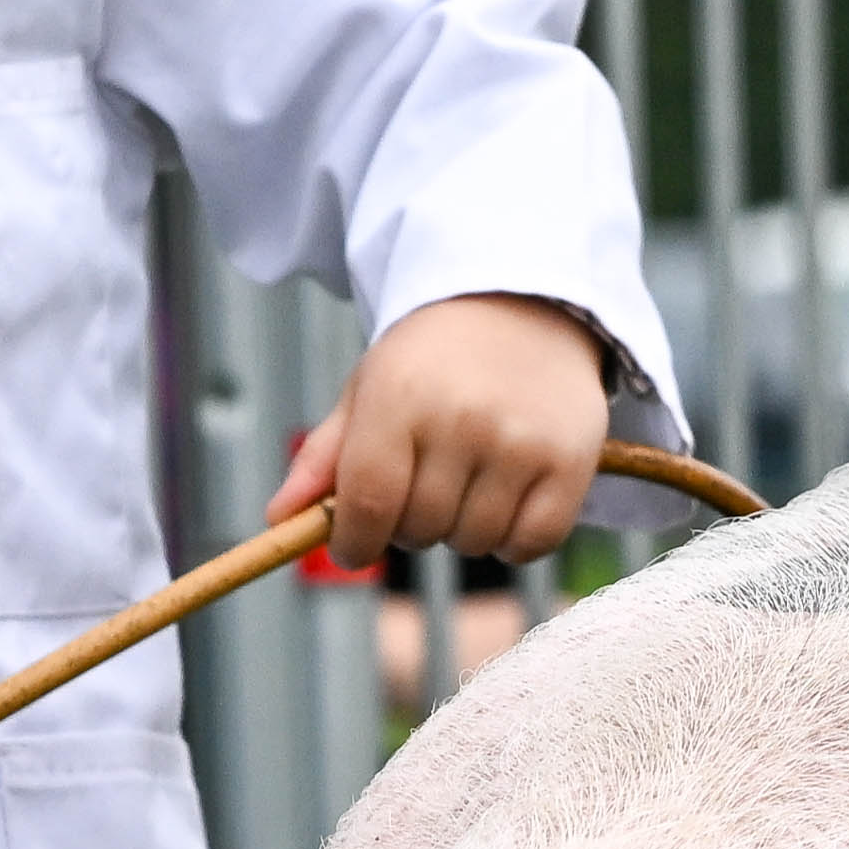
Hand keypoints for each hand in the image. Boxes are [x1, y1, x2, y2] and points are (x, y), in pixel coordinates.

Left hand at [272, 294, 611, 565]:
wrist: (525, 303)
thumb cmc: (434, 357)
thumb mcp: (370, 388)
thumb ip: (324, 457)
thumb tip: (277, 519)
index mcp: (400, 395)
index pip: (368, 504)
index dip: (353, 541)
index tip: (353, 544)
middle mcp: (462, 418)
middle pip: (419, 530)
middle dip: (409, 525)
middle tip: (423, 485)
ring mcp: (521, 442)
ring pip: (472, 542)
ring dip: (461, 531)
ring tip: (467, 483)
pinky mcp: (571, 461)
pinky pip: (531, 545)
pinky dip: (513, 541)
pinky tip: (506, 501)